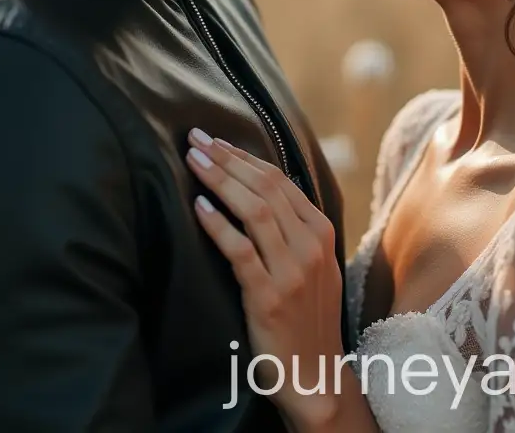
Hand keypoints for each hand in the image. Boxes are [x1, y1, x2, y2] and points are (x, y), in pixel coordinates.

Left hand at [186, 129, 345, 428]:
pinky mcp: (269, 296)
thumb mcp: (313, 263)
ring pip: (255, 210)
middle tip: (196, 138)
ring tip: (192, 161)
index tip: (216, 140)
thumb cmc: (306, 315)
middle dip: (227, 159)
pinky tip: (198, 206)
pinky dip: (217, 224)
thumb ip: (294, 227)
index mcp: (322, 231)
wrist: (315, 375)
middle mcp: (310, 245)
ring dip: (220, 180)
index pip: (280, 180)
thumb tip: (260, 185)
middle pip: (266, 187)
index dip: (245, 156)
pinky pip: (240, 250)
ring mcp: (292, 271)